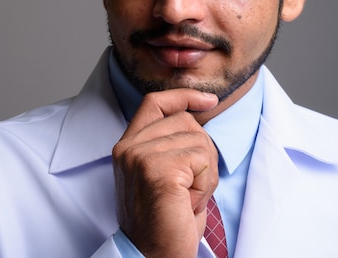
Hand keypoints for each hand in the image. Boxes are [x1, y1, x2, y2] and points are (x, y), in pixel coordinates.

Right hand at [112, 89, 218, 257]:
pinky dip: (205, 183)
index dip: (184, 96)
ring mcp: (139, 156)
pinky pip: (202, 159)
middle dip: (202, 152)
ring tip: (186, 197)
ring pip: (198, 140)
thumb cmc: (165, 220)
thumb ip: (170, 143)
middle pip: (185, 121)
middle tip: (189, 187)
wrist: (153, 255)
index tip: (209, 100)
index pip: (155, 102)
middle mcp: (128, 147)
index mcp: (127, 146)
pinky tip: (188, 202)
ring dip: (205, 172)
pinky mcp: (157, 169)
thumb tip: (198, 114)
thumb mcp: (163, 173)